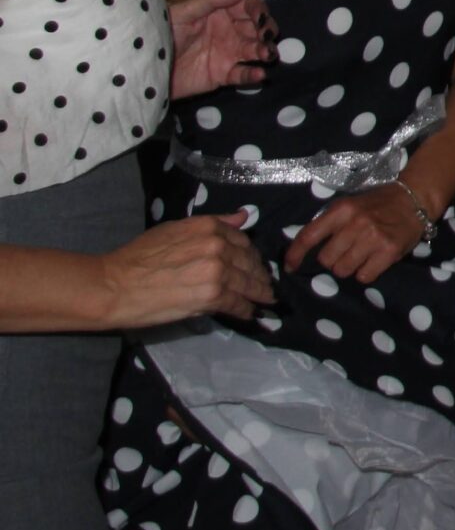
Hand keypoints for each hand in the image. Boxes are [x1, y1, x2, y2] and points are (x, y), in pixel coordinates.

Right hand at [97, 212, 274, 326]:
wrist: (115, 286)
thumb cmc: (137, 258)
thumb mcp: (174, 230)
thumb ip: (213, 224)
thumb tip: (242, 216)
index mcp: (208, 227)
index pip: (242, 241)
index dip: (251, 255)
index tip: (254, 264)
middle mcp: (217, 246)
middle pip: (249, 262)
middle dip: (259, 275)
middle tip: (265, 284)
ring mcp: (217, 271)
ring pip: (248, 283)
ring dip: (259, 293)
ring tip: (265, 299)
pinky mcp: (213, 296)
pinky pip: (238, 303)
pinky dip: (246, 309)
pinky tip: (250, 313)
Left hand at [168, 0, 276, 98]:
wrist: (143, 67)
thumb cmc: (161, 33)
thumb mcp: (183, 12)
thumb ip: (212, 1)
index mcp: (219, 13)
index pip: (248, 7)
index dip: (258, 9)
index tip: (259, 17)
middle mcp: (228, 32)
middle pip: (257, 28)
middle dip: (267, 30)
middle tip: (266, 36)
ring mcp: (228, 54)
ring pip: (255, 50)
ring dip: (265, 51)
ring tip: (266, 54)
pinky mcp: (223, 75)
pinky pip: (243, 75)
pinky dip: (253, 74)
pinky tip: (259, 73)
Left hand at [285, 187, 427, 284]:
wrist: (414, 198)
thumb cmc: (377, 204)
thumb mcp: (350, 206)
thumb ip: (330, 223)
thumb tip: (306, 249)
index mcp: (341, 210)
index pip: (309, 236)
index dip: (295, 254)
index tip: (290, 267)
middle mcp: (355, 223)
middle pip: (326, 259)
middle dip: (333, 260)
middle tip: (346, 252)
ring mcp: (373, 238)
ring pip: (343, 270)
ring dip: (349, 268)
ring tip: (361, 256)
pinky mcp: (389, 251)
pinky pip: (364, 276)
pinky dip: (366, 273)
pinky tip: (373, 261)